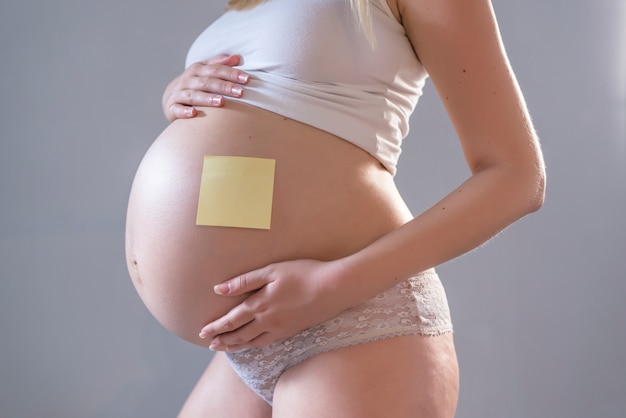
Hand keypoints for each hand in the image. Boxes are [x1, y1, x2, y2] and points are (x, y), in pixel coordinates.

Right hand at [162, 54, 249, 121]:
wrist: (171, 97)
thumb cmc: (195, 84)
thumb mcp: (206, 71)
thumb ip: (220, 64)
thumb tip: (237, 57)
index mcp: (198, 70)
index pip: (216, 69)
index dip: (231, 73)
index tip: (247, 79)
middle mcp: (187, 80)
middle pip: (207, 82)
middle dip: (224, 86)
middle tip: (239, 92)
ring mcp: (179, 94)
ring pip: (193, 95)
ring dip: (207, 98)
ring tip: (221, 102)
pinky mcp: (172, 108)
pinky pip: (177, 109)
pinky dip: (184, 111)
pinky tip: (193, 113)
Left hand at [199, 259, 350, 351]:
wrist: (333, 288)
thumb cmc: (303, 273)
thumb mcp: (272, 270)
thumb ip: (244, 281)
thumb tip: (219, 289)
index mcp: (260, 303)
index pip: (231, 319)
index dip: (216, 326)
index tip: (202, 332)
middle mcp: (267, 320)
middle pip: (239, 333)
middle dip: (222, 339)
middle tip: (210, 344)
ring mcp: (280, 328)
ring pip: (252, 341)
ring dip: (236, 346)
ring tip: (225, 349)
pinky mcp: (292, 330)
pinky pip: (267, 342)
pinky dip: (254, 346)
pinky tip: (252, 345)